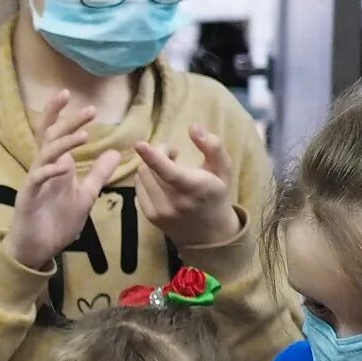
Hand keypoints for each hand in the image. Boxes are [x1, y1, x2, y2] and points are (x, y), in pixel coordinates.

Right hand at [5, 91, 118, 271]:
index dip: (62, 115)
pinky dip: (49, 171)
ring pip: (45, 153)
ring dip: (63, 142)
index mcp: (56, 166)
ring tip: (84, 134)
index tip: (75, 98)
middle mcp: (43, 168)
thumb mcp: (85, 195)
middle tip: (89, 110)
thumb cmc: (57, 223)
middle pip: (50, 136)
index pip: (56, 134)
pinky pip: (36, 179)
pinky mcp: (28, 197)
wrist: (37, 250)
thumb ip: (98, 174)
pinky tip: (62, 167)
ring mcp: (34, 182)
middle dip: (67, 120)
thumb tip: (115, 152)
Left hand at [132, 126, 240, 249]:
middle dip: (158, 155)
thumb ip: (212, 146)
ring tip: (169, 169)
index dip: (153, 157)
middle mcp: (175, 202)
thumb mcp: (223, 169)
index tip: (139, 144)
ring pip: (141, 177)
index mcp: (195, 188)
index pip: (169, 172)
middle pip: (150, 168)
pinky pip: (138, 188)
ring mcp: (160, 212)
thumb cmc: (216, 194)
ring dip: (151, 167)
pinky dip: (146, 179)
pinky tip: (161, 182)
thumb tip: (193, 127)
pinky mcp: (150, 217)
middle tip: (173, 154)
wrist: (209, 233)